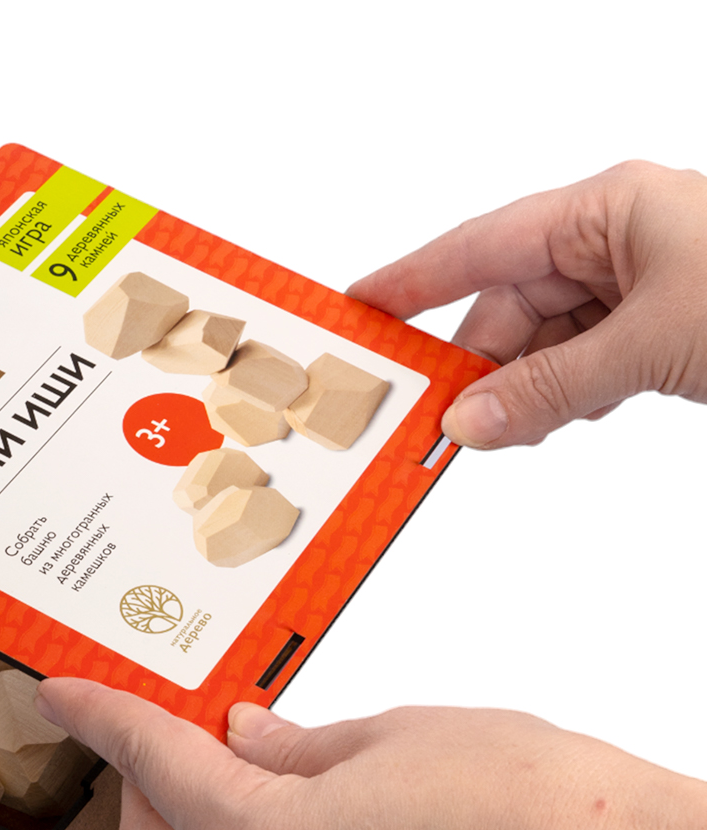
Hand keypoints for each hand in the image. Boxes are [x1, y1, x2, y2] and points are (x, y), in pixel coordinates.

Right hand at [348, 160, 706, 447]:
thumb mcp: (652, 341)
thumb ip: (554, 387)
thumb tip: (470, 422)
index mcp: (607, 210)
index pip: (482, 245)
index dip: (414, 279)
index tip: (359, 308)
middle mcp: (615, 241)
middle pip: (509, 306)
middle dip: (480, 366)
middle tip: (446, 418)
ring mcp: (639, 285)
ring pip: (546, 342)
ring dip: (527, 390)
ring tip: (518, 430)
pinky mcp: (659, 327)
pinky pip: (583, 363)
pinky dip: (566, 396)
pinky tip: (572, 415)